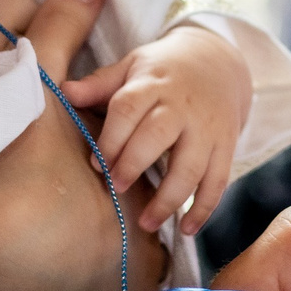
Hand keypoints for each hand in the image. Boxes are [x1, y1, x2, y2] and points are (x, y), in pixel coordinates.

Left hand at [63, 24, 249, 232]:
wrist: (219, 62)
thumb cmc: (164, 70)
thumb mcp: (132, 66)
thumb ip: (100, 84)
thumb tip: (64, 90)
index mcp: (153, 84)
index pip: (129, 109)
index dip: (111, 138)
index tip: (96, 163)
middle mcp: (183, 105)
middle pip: (158, 135)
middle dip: (134, 163)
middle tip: (116, 188)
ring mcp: (207, 128)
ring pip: (191, 166)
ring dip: (169, 198)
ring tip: (146, 223)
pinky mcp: (226, 146)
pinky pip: (218, 181)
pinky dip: (205, 208)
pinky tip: (187, 228)